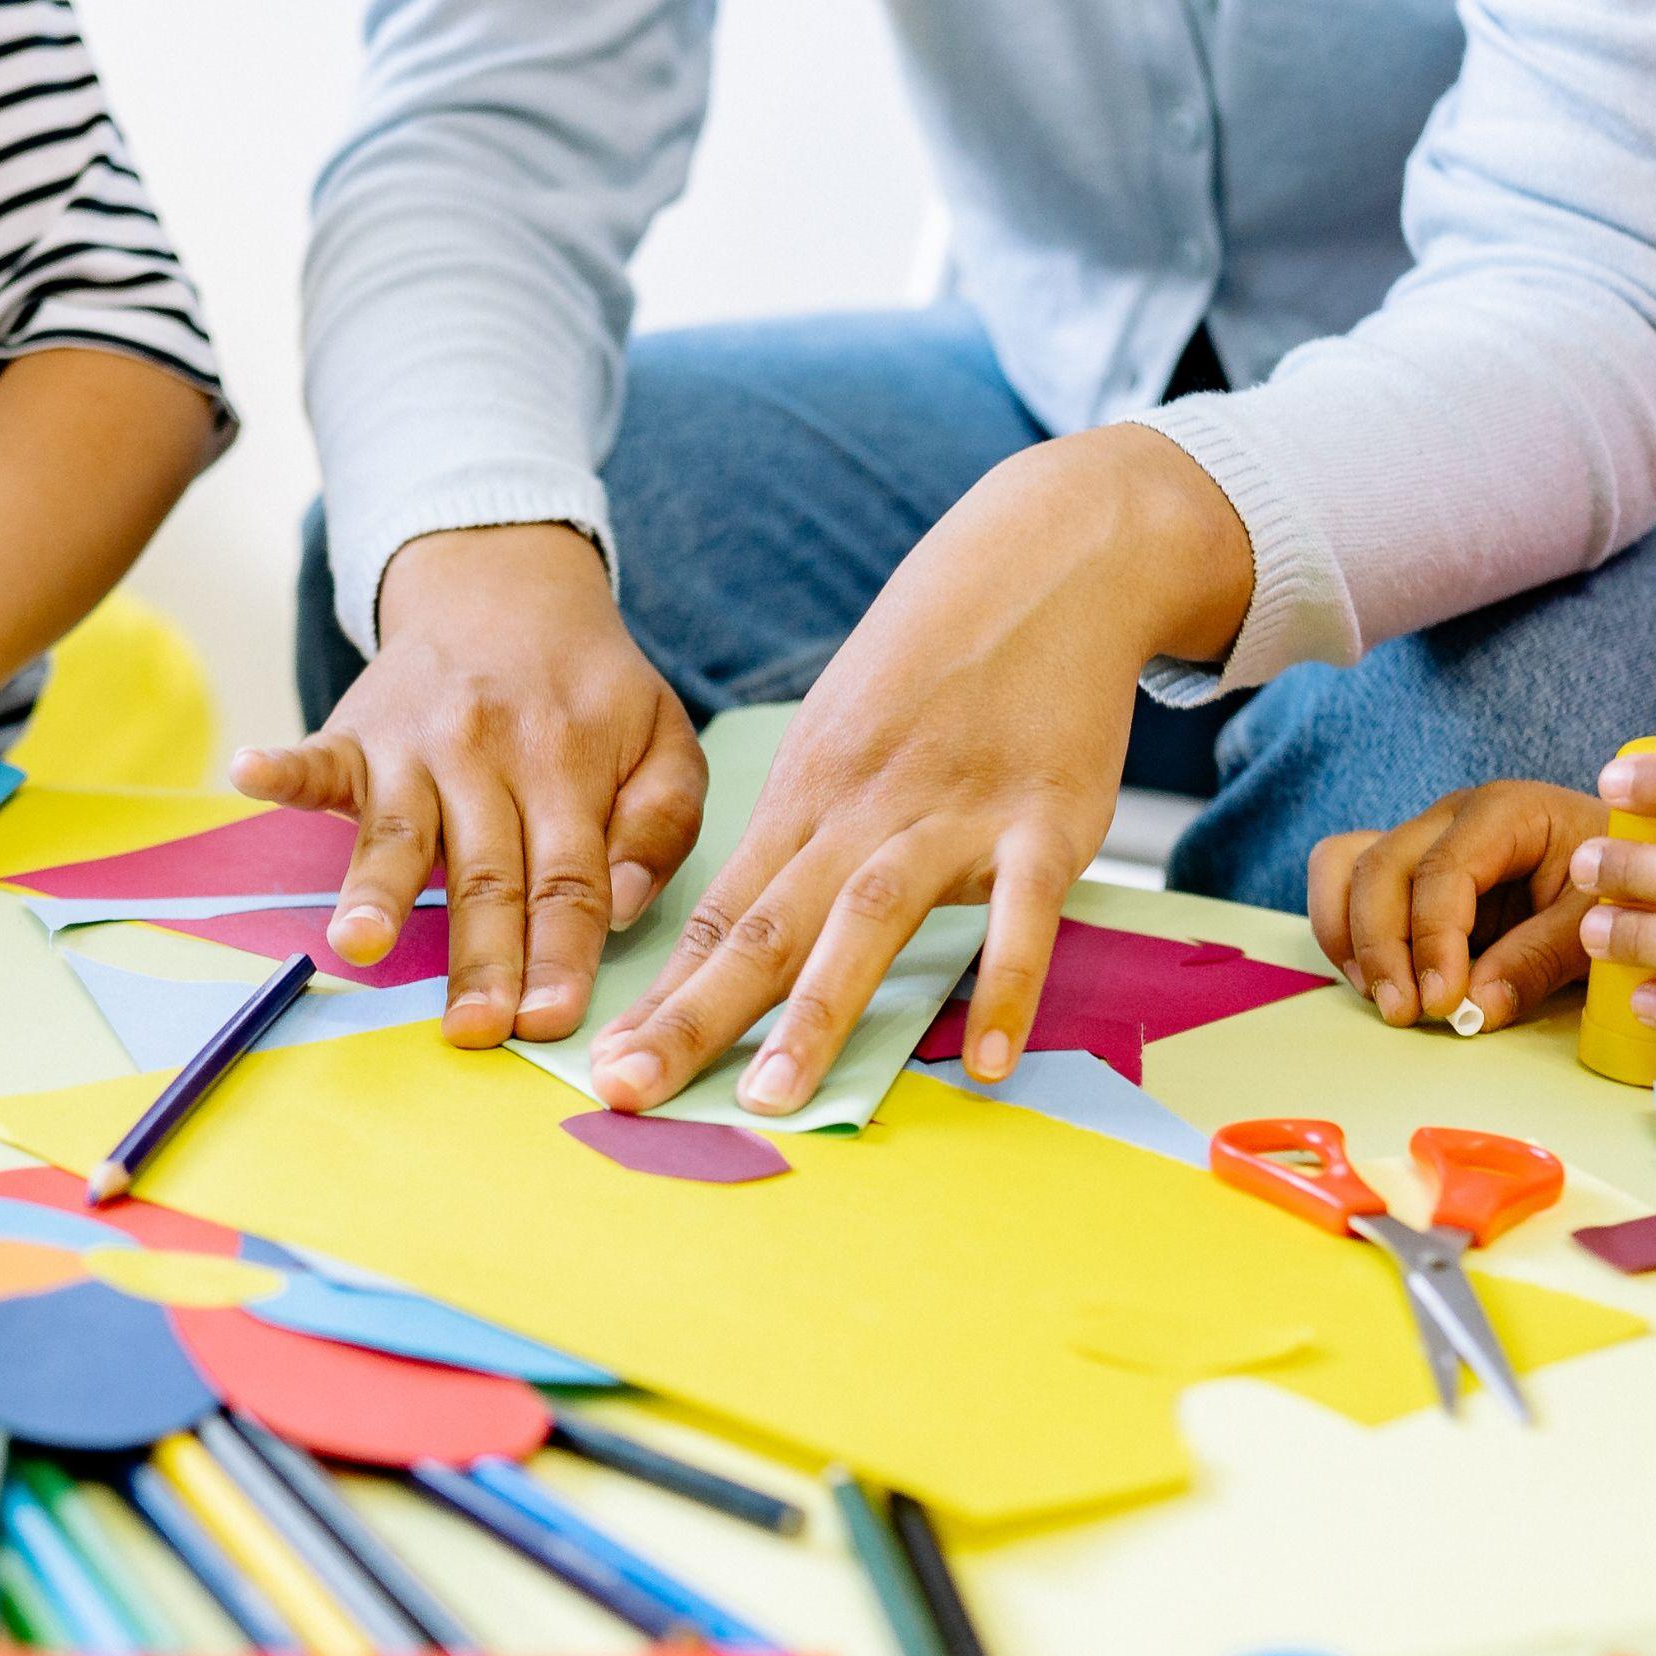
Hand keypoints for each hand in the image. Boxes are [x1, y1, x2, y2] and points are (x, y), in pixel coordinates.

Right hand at [231, 525, 706, 1047]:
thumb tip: (626, 905)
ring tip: (359, 942)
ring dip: (377, 889)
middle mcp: (492, 760)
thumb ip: (663, 823)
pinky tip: (250, 775)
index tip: (551, 1020)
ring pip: (399, 833)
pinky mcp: (358, 730)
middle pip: (488, 877)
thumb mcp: (666, 741)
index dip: (561, 955)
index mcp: (573, 771)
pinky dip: (282, 767)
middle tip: (474, 1029)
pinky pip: (318, 755)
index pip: (571, 882)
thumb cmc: (593, 690)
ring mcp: (417, 746)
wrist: (506, 587)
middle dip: (481, 959)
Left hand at [590, 426, 1249, 1112]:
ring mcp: (954, 813)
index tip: (605, 1062)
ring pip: (869, 921)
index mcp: (808, 792)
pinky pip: (1022, 916)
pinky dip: (1005, 987)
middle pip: (764, 925)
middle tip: (628, 1089)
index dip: (662, 992)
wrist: (1050, 558)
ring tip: (776, 1097)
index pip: (719, 910)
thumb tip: (756, 923)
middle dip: (693, 1015)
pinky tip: (984, 1060)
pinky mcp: (1047, 820)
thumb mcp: (849, 728)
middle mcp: (864, 808)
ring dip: (817, 1012)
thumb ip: (812, 828)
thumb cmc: (944, 654)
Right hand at [1310, 783, 1609, 1031]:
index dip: (1433, 940)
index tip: (1441, 1002)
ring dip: (1352, 939)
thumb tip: (1476, 1008)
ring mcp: (1421, 841)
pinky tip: (1376, 980)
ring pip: (1347, 868)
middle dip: (1383, 947)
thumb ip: (1539, 961)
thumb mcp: (1593, 923)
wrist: (1622, 870)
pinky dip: (1344, 931)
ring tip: (1387, 999)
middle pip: (1381, 868)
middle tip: (1407, 1013)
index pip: (1444, 871)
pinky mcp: (1407, 872)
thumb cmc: (1613, 886)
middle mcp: (1450, 818)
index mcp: (1504, 813)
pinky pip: (1345, 881)